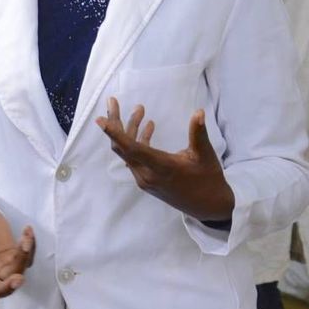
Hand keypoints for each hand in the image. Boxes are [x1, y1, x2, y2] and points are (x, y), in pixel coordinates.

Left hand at [96, 97, 234, 221]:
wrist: (208, 206)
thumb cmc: (208, 180)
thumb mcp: (205, 155)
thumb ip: (198, 133)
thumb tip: (198, 112)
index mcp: (161, 167)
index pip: (131, 148)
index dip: (114, 133)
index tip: (100, 119)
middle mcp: (147, 175)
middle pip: (122, 147)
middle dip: (116, 123)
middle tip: (113, 101)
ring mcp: (145, 179)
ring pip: (128, 152)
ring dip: (129, 130)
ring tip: (140, 109)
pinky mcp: (147, 181)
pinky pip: (135, 158)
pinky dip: (137, 142)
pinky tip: (148, 127)